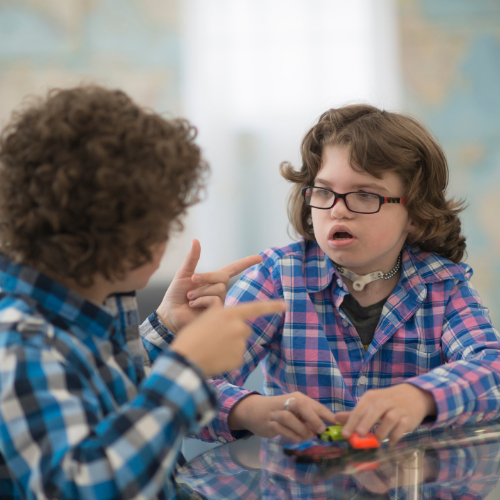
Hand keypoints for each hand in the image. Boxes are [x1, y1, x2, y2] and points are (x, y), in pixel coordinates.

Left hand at [156, 239, 261, 332]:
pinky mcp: (217, 313)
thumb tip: (196, 240)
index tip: (260, 257)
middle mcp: (219, 290)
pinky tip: (193, 306)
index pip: (234, 269)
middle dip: (206, 277)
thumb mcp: (184, 274)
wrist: (170, 313)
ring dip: (199, 292)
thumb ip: (192, 258)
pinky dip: (201, 301)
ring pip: (218, 289)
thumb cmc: (176, 295)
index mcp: (213, 280)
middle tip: (192, 281)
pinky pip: (214, 300)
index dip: (246, 263)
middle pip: (222, 277)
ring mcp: (219, 302)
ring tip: (190, 298)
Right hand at [170, 299, 285, 376]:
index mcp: (230, 314)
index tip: (285, 305)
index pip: (256, 308)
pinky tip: (215, 359)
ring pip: (240, 344)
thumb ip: (220, 315)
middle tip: (215, 338)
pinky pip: (236, 357)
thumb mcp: (204, 318)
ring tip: (212, 350)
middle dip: (234, 333)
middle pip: (244, 329)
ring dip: (230, 347)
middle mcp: (239, 327)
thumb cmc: (191, 337)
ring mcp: (240, 344)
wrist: (185, 359)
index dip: (271, 306)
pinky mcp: (238, 359)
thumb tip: (227, 315)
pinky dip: (228, 359)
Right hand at [228, 392, 336, 441]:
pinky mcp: (269, 423)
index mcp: (297, 397)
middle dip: (313, 418)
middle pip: (301, 405)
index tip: (336, 424)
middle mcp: (287, 402)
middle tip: (321, 430)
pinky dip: (291, 435)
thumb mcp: (296, 410)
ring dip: (302, 429)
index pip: (314, 404)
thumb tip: (325, 428)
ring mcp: (276, 412)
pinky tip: (297, 439)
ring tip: (308, 437)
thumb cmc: (280, 411)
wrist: (255, 410)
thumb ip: (308, 417)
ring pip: (290, 418)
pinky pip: (281, 429)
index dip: (326, 414)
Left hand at [334, 383, 436, 444]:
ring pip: (389, 419)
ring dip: (381, 431)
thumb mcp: (370, 404)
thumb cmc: (386, 401)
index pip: (359, 409)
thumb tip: (336, 419)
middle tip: (359, 434)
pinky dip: (395, 436)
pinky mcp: (408, 418)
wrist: (412, 395)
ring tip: (375, 440)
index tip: (345, 434)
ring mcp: (397, 409)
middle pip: (374, 410)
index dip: (351, 422)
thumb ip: (354, 413)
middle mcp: (384, 401)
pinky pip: (402, 427)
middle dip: (366, 422)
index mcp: (371, 397)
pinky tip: (389, 442)